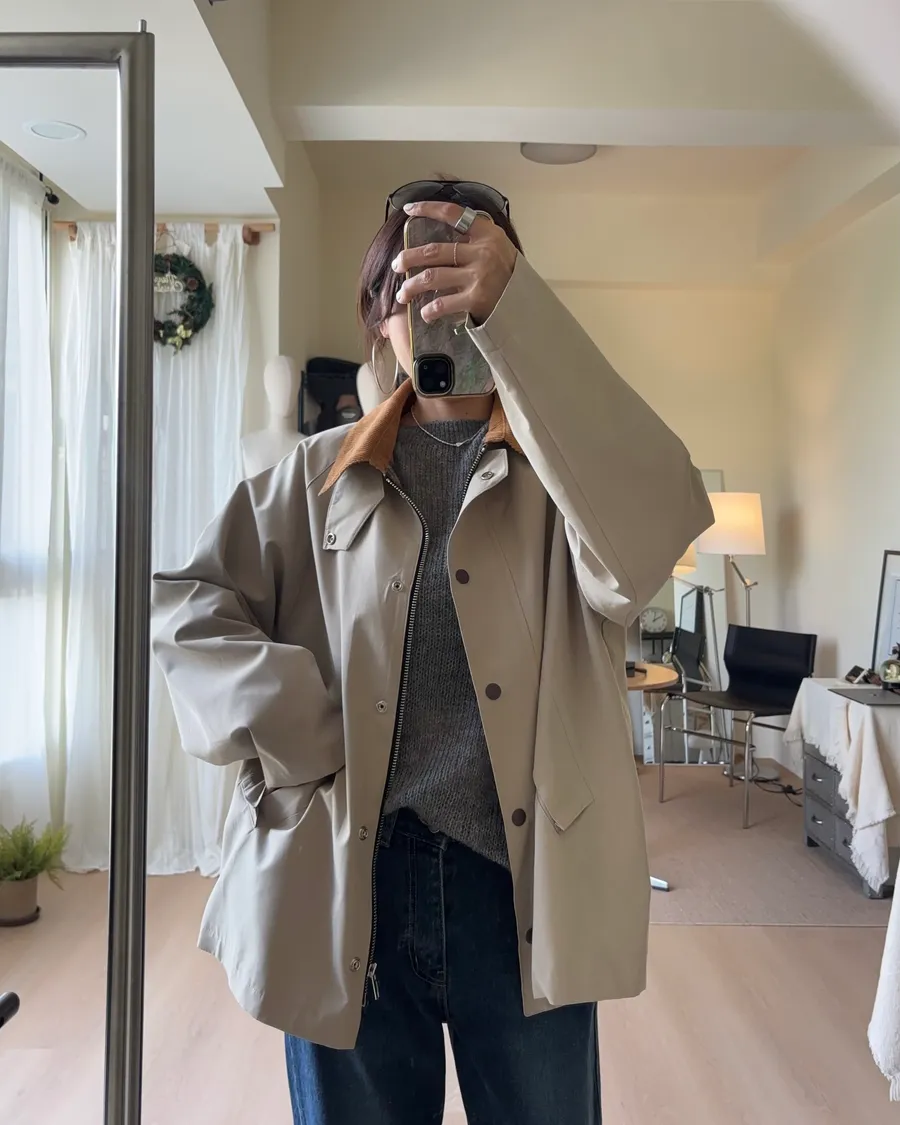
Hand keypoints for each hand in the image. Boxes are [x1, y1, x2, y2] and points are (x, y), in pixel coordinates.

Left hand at [392, 201, 516, 324]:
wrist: (527, 304)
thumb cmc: (509, 276)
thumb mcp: (498, 247)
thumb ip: (475, 236)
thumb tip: (443, 224)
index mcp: (486, 233)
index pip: (452, 214)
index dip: (427, 209)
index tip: (408, 209)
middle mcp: (482, 252)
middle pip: (433, 250)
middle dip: (408, 258)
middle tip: (397, 265)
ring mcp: (479, 276)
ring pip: (432, 276)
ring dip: (411, 287)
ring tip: (403, 294)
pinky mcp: (477, 299)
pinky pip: (443, 303)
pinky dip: (429, 309)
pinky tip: (424, 313)